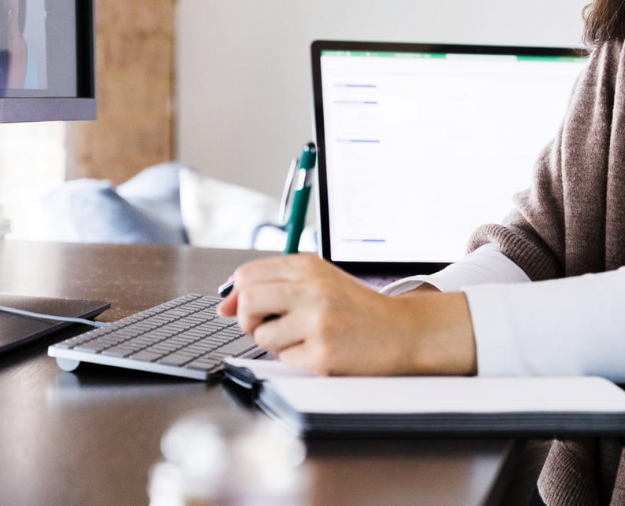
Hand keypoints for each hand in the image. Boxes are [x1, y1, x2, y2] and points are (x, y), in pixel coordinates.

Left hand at [219, 254, 476, 375]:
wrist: (400, 331)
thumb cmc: (355, 308)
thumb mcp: (318, 281)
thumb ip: (274, 284)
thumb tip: (224, 303)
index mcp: (308, 266)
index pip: (248, 274)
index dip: (236, 294)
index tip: (239, 308)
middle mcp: (312, 288)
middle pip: (248, 300)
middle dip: (247, 319)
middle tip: (265, 325)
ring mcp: (317, 321)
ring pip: (262, 335)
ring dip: (274, 342)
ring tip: (301, 337)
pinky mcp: (322, 352)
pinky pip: (283, 359)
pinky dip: (294, 358)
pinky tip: (318, 349)